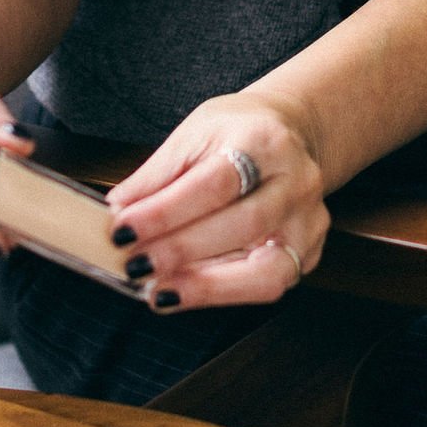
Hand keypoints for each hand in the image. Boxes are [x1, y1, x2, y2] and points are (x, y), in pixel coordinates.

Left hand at [105, 95, 329, 310]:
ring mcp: (308, 222)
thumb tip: (116, 212)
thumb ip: (156, 175)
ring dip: (204, 286)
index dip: (165, 212)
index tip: (122, 229)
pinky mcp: (310, 253)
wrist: (290, 133)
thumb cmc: (236, 133)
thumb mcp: (193, 134)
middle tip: (134, 264)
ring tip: (157, 290)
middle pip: (242, 226)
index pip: (215, 183)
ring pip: (265, 271)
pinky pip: (267, 286)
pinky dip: (221, 293)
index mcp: (266, 140)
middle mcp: (297, 182)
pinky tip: (184, 291)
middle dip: (181, 251)